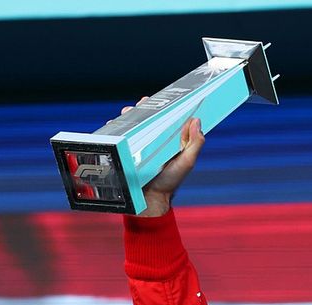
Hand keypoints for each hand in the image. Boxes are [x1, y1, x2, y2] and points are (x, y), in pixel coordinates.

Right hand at [122, 99, 205, 216]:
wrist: (150, 199)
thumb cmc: (171, 181)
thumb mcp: (187, 162)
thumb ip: (195, 144)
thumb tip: (197, 121)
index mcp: (171, 139)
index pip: (168, 117)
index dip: (164, 106)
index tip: (161, 98)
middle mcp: (155, 139)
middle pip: (148, 117)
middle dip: (143, 108)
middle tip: (141, 103)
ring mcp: (140, 144)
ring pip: (133, 124)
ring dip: (129, 115)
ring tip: (127, 112)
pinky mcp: (128, 151)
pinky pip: (121, 136)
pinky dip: (117, 127)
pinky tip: (114, 124)